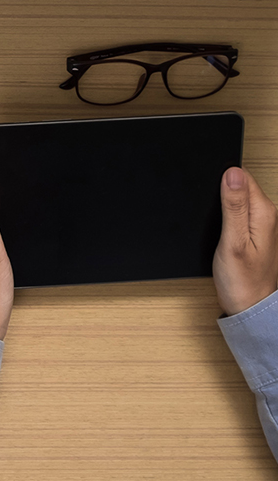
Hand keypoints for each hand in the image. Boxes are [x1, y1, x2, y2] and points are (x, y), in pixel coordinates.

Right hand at [213, 167, 277, 316]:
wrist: (249, 307)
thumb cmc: (242, 282)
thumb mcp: (233, 242)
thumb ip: (233, 206)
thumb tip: (232, 173)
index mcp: (263, 212)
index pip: (242, 176)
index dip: (222, 181)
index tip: (213, 199)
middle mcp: (267, 214)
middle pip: (241, 184)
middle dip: (222, 192)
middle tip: (215, 216)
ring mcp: (262, 223)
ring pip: (239, 197)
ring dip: (224, 204)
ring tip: (220, 224)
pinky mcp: (255, 231)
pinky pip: (240, 211)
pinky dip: (227, 216)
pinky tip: (223, 229)